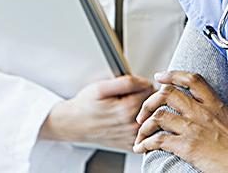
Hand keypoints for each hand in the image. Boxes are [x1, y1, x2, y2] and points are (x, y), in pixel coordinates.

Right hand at [39, 75, 153, 151]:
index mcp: (127, 110)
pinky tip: (129, 120)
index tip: (132, 87)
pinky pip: (146, 132)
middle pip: (153, 104)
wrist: (74, 124)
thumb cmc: (85, 106)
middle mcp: (132, 126)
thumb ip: (127, 82)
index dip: (142, 83)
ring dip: (145, 111)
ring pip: (151, 118)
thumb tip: (145, 82)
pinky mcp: (130, 145)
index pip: (151, 89)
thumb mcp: (102, 87)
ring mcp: (132, 138)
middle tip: (130, 96)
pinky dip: (142, 125)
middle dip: (145, 97)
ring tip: (129, 107)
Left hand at [133, 71, 227, 172]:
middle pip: (167, 94)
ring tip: (141, 133)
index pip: (191, 79)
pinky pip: (159, 139)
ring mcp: (193, 128)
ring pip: (158, 116)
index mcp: (214, 104)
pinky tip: (143, 147)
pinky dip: (146, 143)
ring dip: (144, 126)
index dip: (172, 74)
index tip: (160, 77)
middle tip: (143, 112)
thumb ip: (215, 111)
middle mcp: (202, 112)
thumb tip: (202, 110)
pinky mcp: (188, 146)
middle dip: (149, 102)